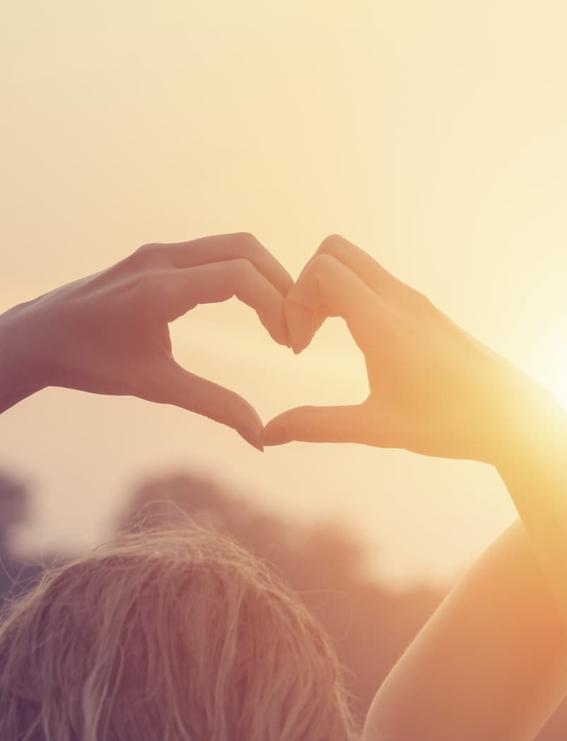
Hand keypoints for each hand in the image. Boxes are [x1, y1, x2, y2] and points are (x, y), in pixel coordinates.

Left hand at [0, 233, 292, 447]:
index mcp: (159, 288)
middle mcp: (162, 258)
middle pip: (246, 249)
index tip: (290, 343)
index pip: (239, 277)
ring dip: (268, 277)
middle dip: (283, 286)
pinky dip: (247, 274)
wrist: (37, 336)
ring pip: (235, 245)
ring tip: (281, 321)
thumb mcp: (155, 386)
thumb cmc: (90, 362)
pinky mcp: (160, 255)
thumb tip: (261, 437)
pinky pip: (218, 252)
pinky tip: (256, 309)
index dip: (277, 306)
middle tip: (296, 329)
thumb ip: (213, 405)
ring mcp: (160, 251)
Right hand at [262, 236, 556, 462]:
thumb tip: (269, 434)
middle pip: (335, 250)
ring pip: (357, 263)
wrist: (510, 416)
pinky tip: (355, 342)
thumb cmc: (448, 424)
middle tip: (304, 333)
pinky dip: (352, 297)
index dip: (294, 300)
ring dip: (329, 290)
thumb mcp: (377, 429)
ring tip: (322, 337)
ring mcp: (415, 301)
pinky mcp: (426, 309)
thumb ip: (318, 425)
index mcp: (384, 323)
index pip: (322, 270)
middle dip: (305, 284)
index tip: (298, 346)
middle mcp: (400, 300)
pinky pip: (376, 281)